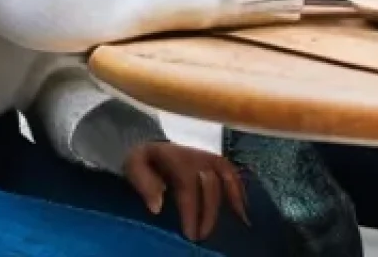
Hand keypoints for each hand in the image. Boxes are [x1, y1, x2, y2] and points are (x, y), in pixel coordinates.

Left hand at [123, 141, 248, 241]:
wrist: (148, 140)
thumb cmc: (142, 159)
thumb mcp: (133, 166)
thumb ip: (144, 184)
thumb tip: (157, 206)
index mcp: (177, 159)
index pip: (189, 188)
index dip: (191, 212)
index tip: (190, 235)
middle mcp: (196, 156)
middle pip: (211, 184)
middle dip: (209, 213)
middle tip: (203, 236)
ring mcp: (207, 156)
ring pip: (227, 174)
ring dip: (233, 197)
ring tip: (238, 221)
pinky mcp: (214, 159)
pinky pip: (231, 171)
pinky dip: (240, 188)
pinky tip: (243, 207)